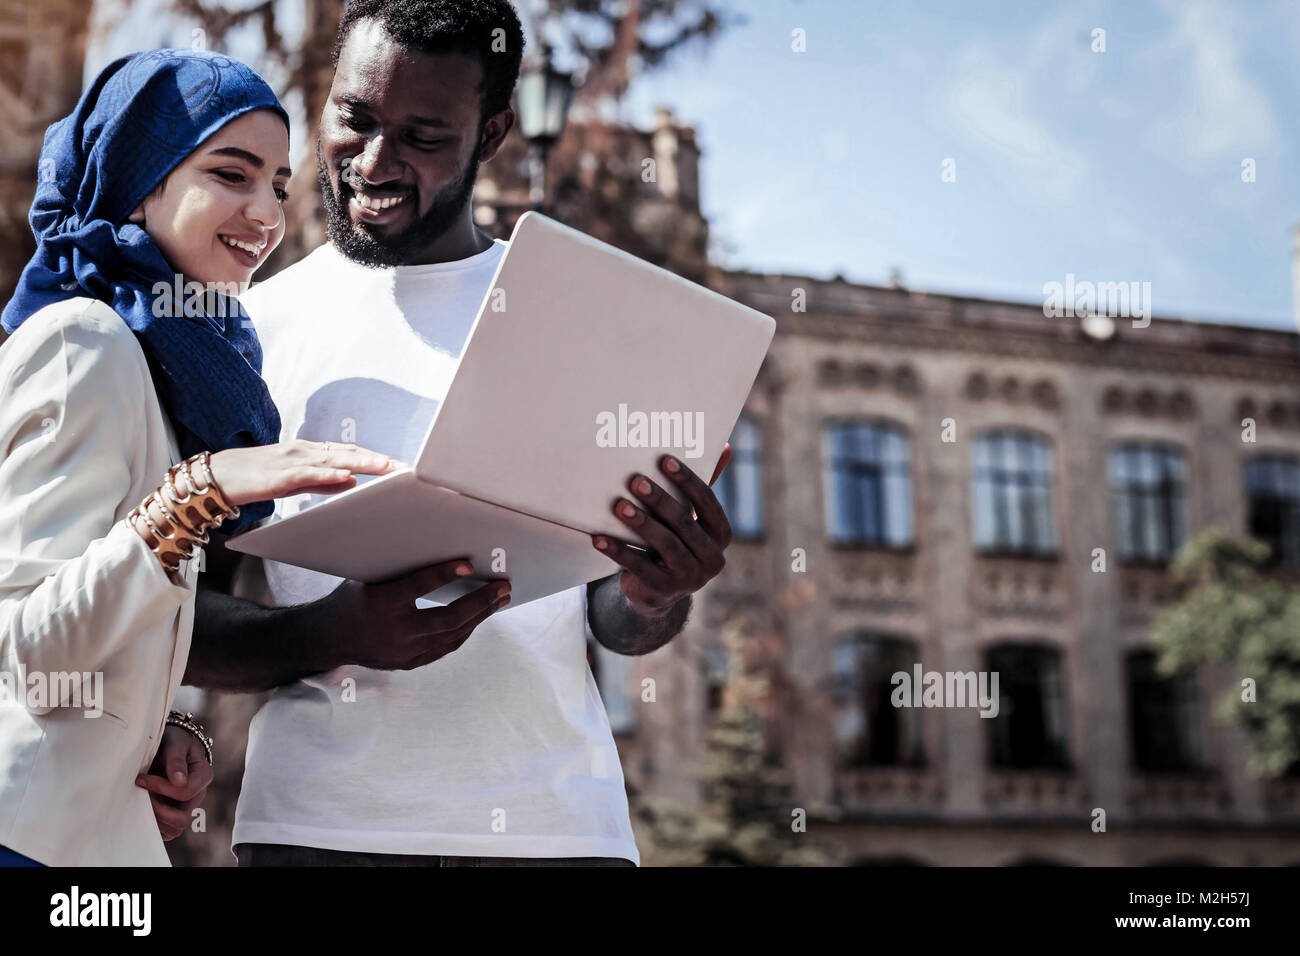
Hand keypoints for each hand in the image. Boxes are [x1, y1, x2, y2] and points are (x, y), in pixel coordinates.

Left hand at [135, 724, 213, 841]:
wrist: (168, 744)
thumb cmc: (173, 740)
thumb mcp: (175, 743)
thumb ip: (176, 760)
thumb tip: (179, 782)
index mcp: (203, 775)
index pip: (185, 792)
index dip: (161, 788)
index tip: (141, 778)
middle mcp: (198, 794)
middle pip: (183, 818)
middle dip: (158, 809)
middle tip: (141, 796)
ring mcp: (187, 806)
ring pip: (175, 829)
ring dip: (155, 819)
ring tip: (141, 802)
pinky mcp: (175, 813)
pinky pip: (167, 831)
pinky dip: (154, 825)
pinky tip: (142, 809)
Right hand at [207, 439, 405, 504]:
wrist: (216, 477)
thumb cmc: (254, 478)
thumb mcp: (294, 481)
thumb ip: (322, 482)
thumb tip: (351, 482)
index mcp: (309, 452)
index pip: (350, 452)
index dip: (376, 457)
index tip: (400, 465)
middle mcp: (304, 451)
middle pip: (349, 453)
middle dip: (379, 460)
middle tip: (405, 467)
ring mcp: (292, 461)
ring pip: (334, 460)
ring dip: (363, 463)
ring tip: (387, 468)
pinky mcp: (278, 475)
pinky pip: (308, 474)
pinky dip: (328, 475)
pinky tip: (346, 477)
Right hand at [323, 557, 512, 670]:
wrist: (328, 638)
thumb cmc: (352, 597)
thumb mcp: (369, 577)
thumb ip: (402, 570)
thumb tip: (442, 550)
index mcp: (380, 604)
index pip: (418, 588)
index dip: (444, 574)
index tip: (469, 563)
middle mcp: (394, 632)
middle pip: (447, 619)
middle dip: (481, 602)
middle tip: (504, 586)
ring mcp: (403, 652)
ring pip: (452, 636)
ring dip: (480, 616)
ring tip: (500, 599)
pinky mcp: (409, 663)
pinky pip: (445, 646)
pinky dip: (464, 630)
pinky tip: (479, 616)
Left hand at [591, 444, 732, 618]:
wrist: (657, 591)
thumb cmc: (674, 541)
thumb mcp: (689, 518)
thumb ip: (700, 489)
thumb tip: (724, 447)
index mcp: (721, 535)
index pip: (707, 502)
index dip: (687, 480)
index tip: (664, 460)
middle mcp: (712, 558)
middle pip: (684, 523)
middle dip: (659, 500)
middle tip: (636, 481)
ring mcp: (690, 578)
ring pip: (665, 544)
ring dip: (641, 523)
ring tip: (619, 506)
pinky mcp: (663, 591)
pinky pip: (639, 567)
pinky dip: (618, 551)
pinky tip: (599, 538)